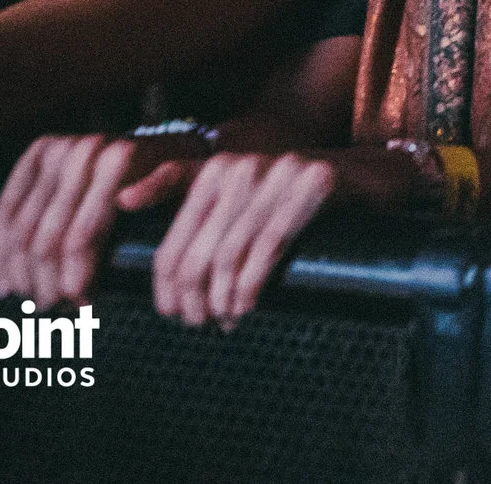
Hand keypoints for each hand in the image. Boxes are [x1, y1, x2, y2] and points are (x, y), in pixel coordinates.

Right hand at [0, 132, 204, 306]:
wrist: (155, 144)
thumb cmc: (169, 177)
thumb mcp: (181, 184)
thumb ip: (159, 190)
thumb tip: (126, 200)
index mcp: (117, 159)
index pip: (82, 234)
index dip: (76, 274)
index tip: (79, 305)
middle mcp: (81, 151)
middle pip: (47, 236)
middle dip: (46, 281)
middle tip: (52, 310)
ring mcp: (54, 151)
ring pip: (20, 229)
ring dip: (22, 274)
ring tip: (33, 302)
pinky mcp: (34, 156)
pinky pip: (5, 211)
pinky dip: (1, 251)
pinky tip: (6, 283)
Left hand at [150, 148, 409, 326]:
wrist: (368, 171)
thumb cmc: (299, 195)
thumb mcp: (241, 197)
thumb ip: (186, 199)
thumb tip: (122, 201)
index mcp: (215, 171)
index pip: (175, 239)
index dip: (168, 286)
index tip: (173, 315)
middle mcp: (242, 165)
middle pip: (199, 252)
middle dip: (195, 299)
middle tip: (202, 325)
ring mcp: (280, 170)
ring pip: (232, 251)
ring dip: (225, 298)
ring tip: (227, 321)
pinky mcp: (317, 180)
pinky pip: (272, 242)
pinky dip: (254, 282)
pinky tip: (248, 305)